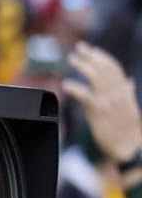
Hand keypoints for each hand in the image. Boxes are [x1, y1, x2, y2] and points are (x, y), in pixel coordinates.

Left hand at [64, 42, 141, 163]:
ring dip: (82, 66)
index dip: (102, 57)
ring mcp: (108, 102)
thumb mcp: (132, 109)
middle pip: (104, 69)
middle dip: (91, 56)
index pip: (114, 69)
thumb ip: (128, 93)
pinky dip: (75, 88)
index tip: (92, 50)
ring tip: (71, 60)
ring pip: (96, 78)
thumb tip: (129, 80)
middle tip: (79, 48)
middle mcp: (118, 94)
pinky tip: (66, 84)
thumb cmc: (128, 131)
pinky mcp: (99, 113)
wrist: (129, 149)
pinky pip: (86, 96)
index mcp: (125, 92)